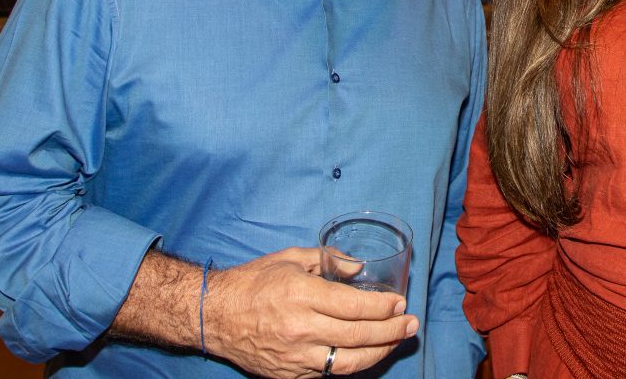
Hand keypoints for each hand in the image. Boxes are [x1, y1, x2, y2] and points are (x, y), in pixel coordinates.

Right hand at [204, 247, 417, 377]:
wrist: (214, 315)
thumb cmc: (251, 282)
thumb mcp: (289, 259)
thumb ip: (327, 260)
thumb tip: (358, 268)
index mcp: (301, 295)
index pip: (356, 306)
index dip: (384, 307)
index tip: (400, 304)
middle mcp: (301, 328)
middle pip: (359, 335)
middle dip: (392, 331)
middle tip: (411, 324)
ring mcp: (295, 356)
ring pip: (348, 362)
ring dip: (379, 353)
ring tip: (397, 342)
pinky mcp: (290, 374)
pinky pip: (328, 372)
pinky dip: (351, 364)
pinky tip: (366, 354)